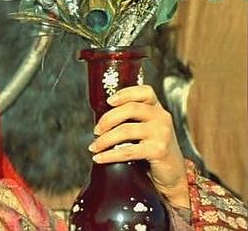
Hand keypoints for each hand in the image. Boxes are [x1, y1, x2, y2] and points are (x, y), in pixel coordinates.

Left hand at [88, 85, 189, 208]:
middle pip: (130, 109)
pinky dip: (109, 155)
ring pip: (126, 130)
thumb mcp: (146, 129)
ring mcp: (162, 133)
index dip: (125, 93)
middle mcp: (162, 117)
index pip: (145, 92)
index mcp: (157, 109)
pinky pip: (127, 151)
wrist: (172, 175)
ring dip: (104, 140)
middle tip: (96, 131)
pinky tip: (99, 158)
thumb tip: (100, 121)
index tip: (108, 101)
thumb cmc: (153, 149)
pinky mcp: (158, 151)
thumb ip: (131, 120)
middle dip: (108, 119)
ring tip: (94, 147)